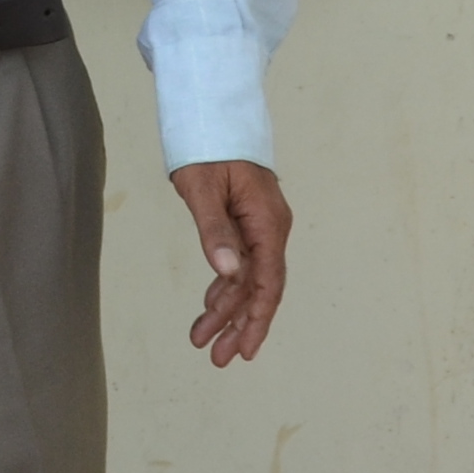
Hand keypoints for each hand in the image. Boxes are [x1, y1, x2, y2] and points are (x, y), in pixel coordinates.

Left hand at [171, 159, 291, 365]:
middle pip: (259, 287)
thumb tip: (228, 273)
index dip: (257, 319)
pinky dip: (224, 286)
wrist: (214, 114)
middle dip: (238, 325)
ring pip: (247, 278)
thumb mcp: (202, 188)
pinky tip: (211, 305)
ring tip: (203, 340)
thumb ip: (215, 231)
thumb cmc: (208, 145)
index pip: (267, 281)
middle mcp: (270, 227)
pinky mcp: (246, 221)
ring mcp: (260, 225)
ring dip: (227, 310)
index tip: (244, 350)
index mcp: (267, 222)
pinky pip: (240, 262)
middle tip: (217, 358)